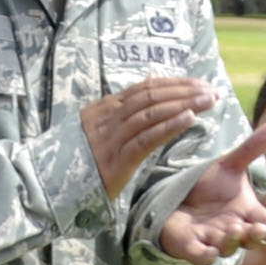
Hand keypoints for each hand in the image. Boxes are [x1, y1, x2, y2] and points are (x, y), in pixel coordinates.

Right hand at [82, 74, 217, 193]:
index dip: (175, 83)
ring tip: (208, 101)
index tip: (200, 84)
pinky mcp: (116, 160)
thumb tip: (152, 76)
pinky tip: (189, 119)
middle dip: (184, 91)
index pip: (145, 88)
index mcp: (105, 109)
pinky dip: (169, 126)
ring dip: (183, 104)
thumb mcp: (102, 128)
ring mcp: (111, 138)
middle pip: (151, 96)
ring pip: (151, 113)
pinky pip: (146, 138)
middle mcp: (108, 118)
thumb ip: (126, 105)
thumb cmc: (83, 160)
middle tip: (211, 90)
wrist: (54, 187)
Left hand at [153, 119, 265, 264]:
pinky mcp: (192, 247)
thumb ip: (252, 148)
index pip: (265, 221)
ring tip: (234, 229)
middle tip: (260, 229)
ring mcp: (213, 240)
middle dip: (256, 235)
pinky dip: (205, 256)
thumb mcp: (229, 165)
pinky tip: (209, 252)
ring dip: (232, 241)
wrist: (177, 199)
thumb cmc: (208, 186)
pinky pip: (200, 256)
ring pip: (227, 247)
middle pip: (250, 238)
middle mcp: (233, 229)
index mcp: (246, 212)